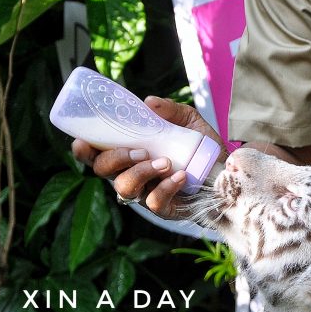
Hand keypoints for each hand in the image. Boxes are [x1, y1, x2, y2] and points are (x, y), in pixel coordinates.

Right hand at [71, 97, 224, 218]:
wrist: (229, 174)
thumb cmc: (204, 150)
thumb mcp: (189, 122)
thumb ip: (170, 110)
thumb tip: (149, 102)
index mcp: (130, 153)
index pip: (96, 154)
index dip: (83, 151)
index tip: (82, 142)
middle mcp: (132, 174)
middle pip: (103, 171)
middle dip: (116, 158)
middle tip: (141, 150)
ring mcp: (146, 193)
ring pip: (124, 188)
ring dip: (140, 172)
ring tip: (164, 162)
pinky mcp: (164, 208)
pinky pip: (153, 202)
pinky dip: (166, 187)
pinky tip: (180, 176)